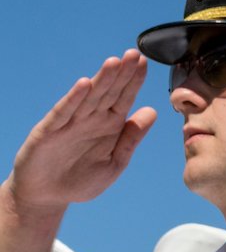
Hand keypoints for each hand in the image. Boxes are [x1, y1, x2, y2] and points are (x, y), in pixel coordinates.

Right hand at [6, 52, 155, 215]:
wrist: (47, 196)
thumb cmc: (81, 180)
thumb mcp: (114, 162)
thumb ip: (131, 139)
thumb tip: (152, 111)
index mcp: (110, 125)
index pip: (125, 98)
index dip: (134, 81)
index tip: (145, 62)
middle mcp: (91, 119)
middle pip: (109, 92)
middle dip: (121, 74)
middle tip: (134, 54)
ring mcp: (70, 123)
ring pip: (89, 98)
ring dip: (101, 80)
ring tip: (114, 62)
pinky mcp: (49, 131)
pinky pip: (64, 113)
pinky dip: (74, 99)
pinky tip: (84, 85)